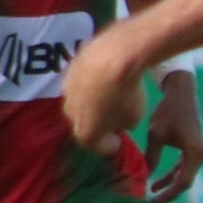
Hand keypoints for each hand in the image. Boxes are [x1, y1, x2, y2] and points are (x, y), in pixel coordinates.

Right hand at [62, 20, 156, 147]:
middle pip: (83, 123)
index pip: (95, 146)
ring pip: (79, 101)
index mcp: (85, 133)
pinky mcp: (68, 71)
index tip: (117, 141)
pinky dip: (89, 82)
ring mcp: (66, 92)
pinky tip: (103, 76)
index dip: (107, 145)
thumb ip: (124, 124)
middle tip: (111, 118)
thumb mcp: (135, 116)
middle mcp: (70, 115)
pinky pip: (80, 81)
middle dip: (96, 123)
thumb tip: (122, 122)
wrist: (112, 57)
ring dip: (91, 101)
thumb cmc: (127, 94)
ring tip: (107, 94)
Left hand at [134, 71, 202, 202]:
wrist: (181, 93)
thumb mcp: (156, 135)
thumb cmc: (168, 111)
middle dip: (167, 194)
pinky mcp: (193, 148)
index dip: (167, 196)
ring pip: (184, 176)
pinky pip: (183, 168)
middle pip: (184, 183)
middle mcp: (201, 155)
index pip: (182, 183)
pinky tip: (156, 182)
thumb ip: (151, 157)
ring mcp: (198, 152)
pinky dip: (171, 175)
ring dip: (168, 185)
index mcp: (196, 153)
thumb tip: (144, 176)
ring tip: (150, 194)